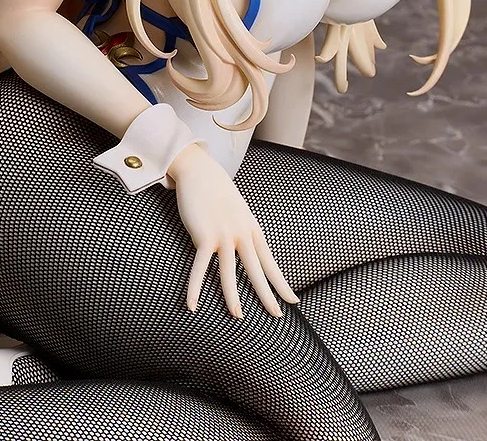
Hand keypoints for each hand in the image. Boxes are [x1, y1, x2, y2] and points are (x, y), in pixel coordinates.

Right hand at [168, 144, 298, 318]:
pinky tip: (193, 305)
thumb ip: (244, 228)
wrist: (200, 170)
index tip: (293, 301)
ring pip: (229, 272)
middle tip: (277, 315)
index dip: (281, 283)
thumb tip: (248, 245)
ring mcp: (223, 235)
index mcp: (252, 228)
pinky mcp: (203, 236)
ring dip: (233, 297)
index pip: (270, 262)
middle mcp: (241, 234)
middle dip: (267, 295)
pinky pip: (199, 267)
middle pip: (256, 270)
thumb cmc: (218, 190)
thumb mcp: (239, 210)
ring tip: (237, 316)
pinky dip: (195, 287)